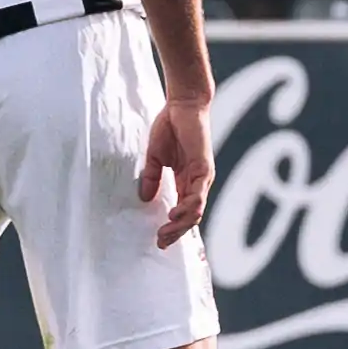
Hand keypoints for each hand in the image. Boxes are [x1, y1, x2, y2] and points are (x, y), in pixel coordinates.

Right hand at [140, 97, 213, 248]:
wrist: (183, 104)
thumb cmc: (170, 127)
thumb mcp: (155, 157)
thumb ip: (151, 177)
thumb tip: (144, 198)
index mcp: (185, 181)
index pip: (182, 211)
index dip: (172, 228)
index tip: (158, 240)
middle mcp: (196, 183)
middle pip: (190, 217)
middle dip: (175, 233)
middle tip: (160, 243)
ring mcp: (202, 177)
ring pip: (195, 210)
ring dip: (180, 225)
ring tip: (165, 233)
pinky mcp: (203, 169)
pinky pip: (197, 195)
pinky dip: (187, 207)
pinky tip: (173, 214)